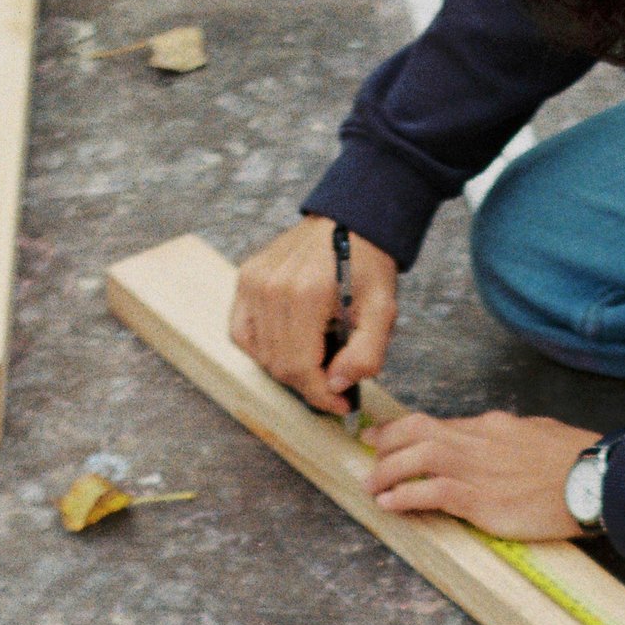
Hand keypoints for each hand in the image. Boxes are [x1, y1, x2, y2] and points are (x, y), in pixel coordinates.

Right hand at [231, 215, 398, 416]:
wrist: (350, 221)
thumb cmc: (368, 265)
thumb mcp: (382, 311)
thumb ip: (365, 355)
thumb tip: (336, 386)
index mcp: (306, 294)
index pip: (300, 368)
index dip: (321, 395)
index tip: (342, 404)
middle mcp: (271, 287)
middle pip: (280, 366)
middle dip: (310, 384)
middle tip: (335, 382)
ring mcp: (253, 282)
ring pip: (261, 355)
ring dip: (289, 367)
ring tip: (318, 357)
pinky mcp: (245, 279)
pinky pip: (242, 334)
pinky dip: (263, 349)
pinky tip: (289, 344)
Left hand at [364, 407, 601, 541]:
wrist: (596, 479)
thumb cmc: (578, 461)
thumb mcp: (540, 435)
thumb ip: (513, 436)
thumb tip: (500, 438)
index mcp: (494, 425)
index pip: (440, 423)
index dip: (406, 429)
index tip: (386, 436)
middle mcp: (478, 441)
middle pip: (418, 431)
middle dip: (387, 442)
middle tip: (368, 456)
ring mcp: (478, 469)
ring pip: (416, 458)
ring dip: (386, 471)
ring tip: (371, 486)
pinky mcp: (481, 500)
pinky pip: (431, 493)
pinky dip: (404, 496)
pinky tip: (389, 504)